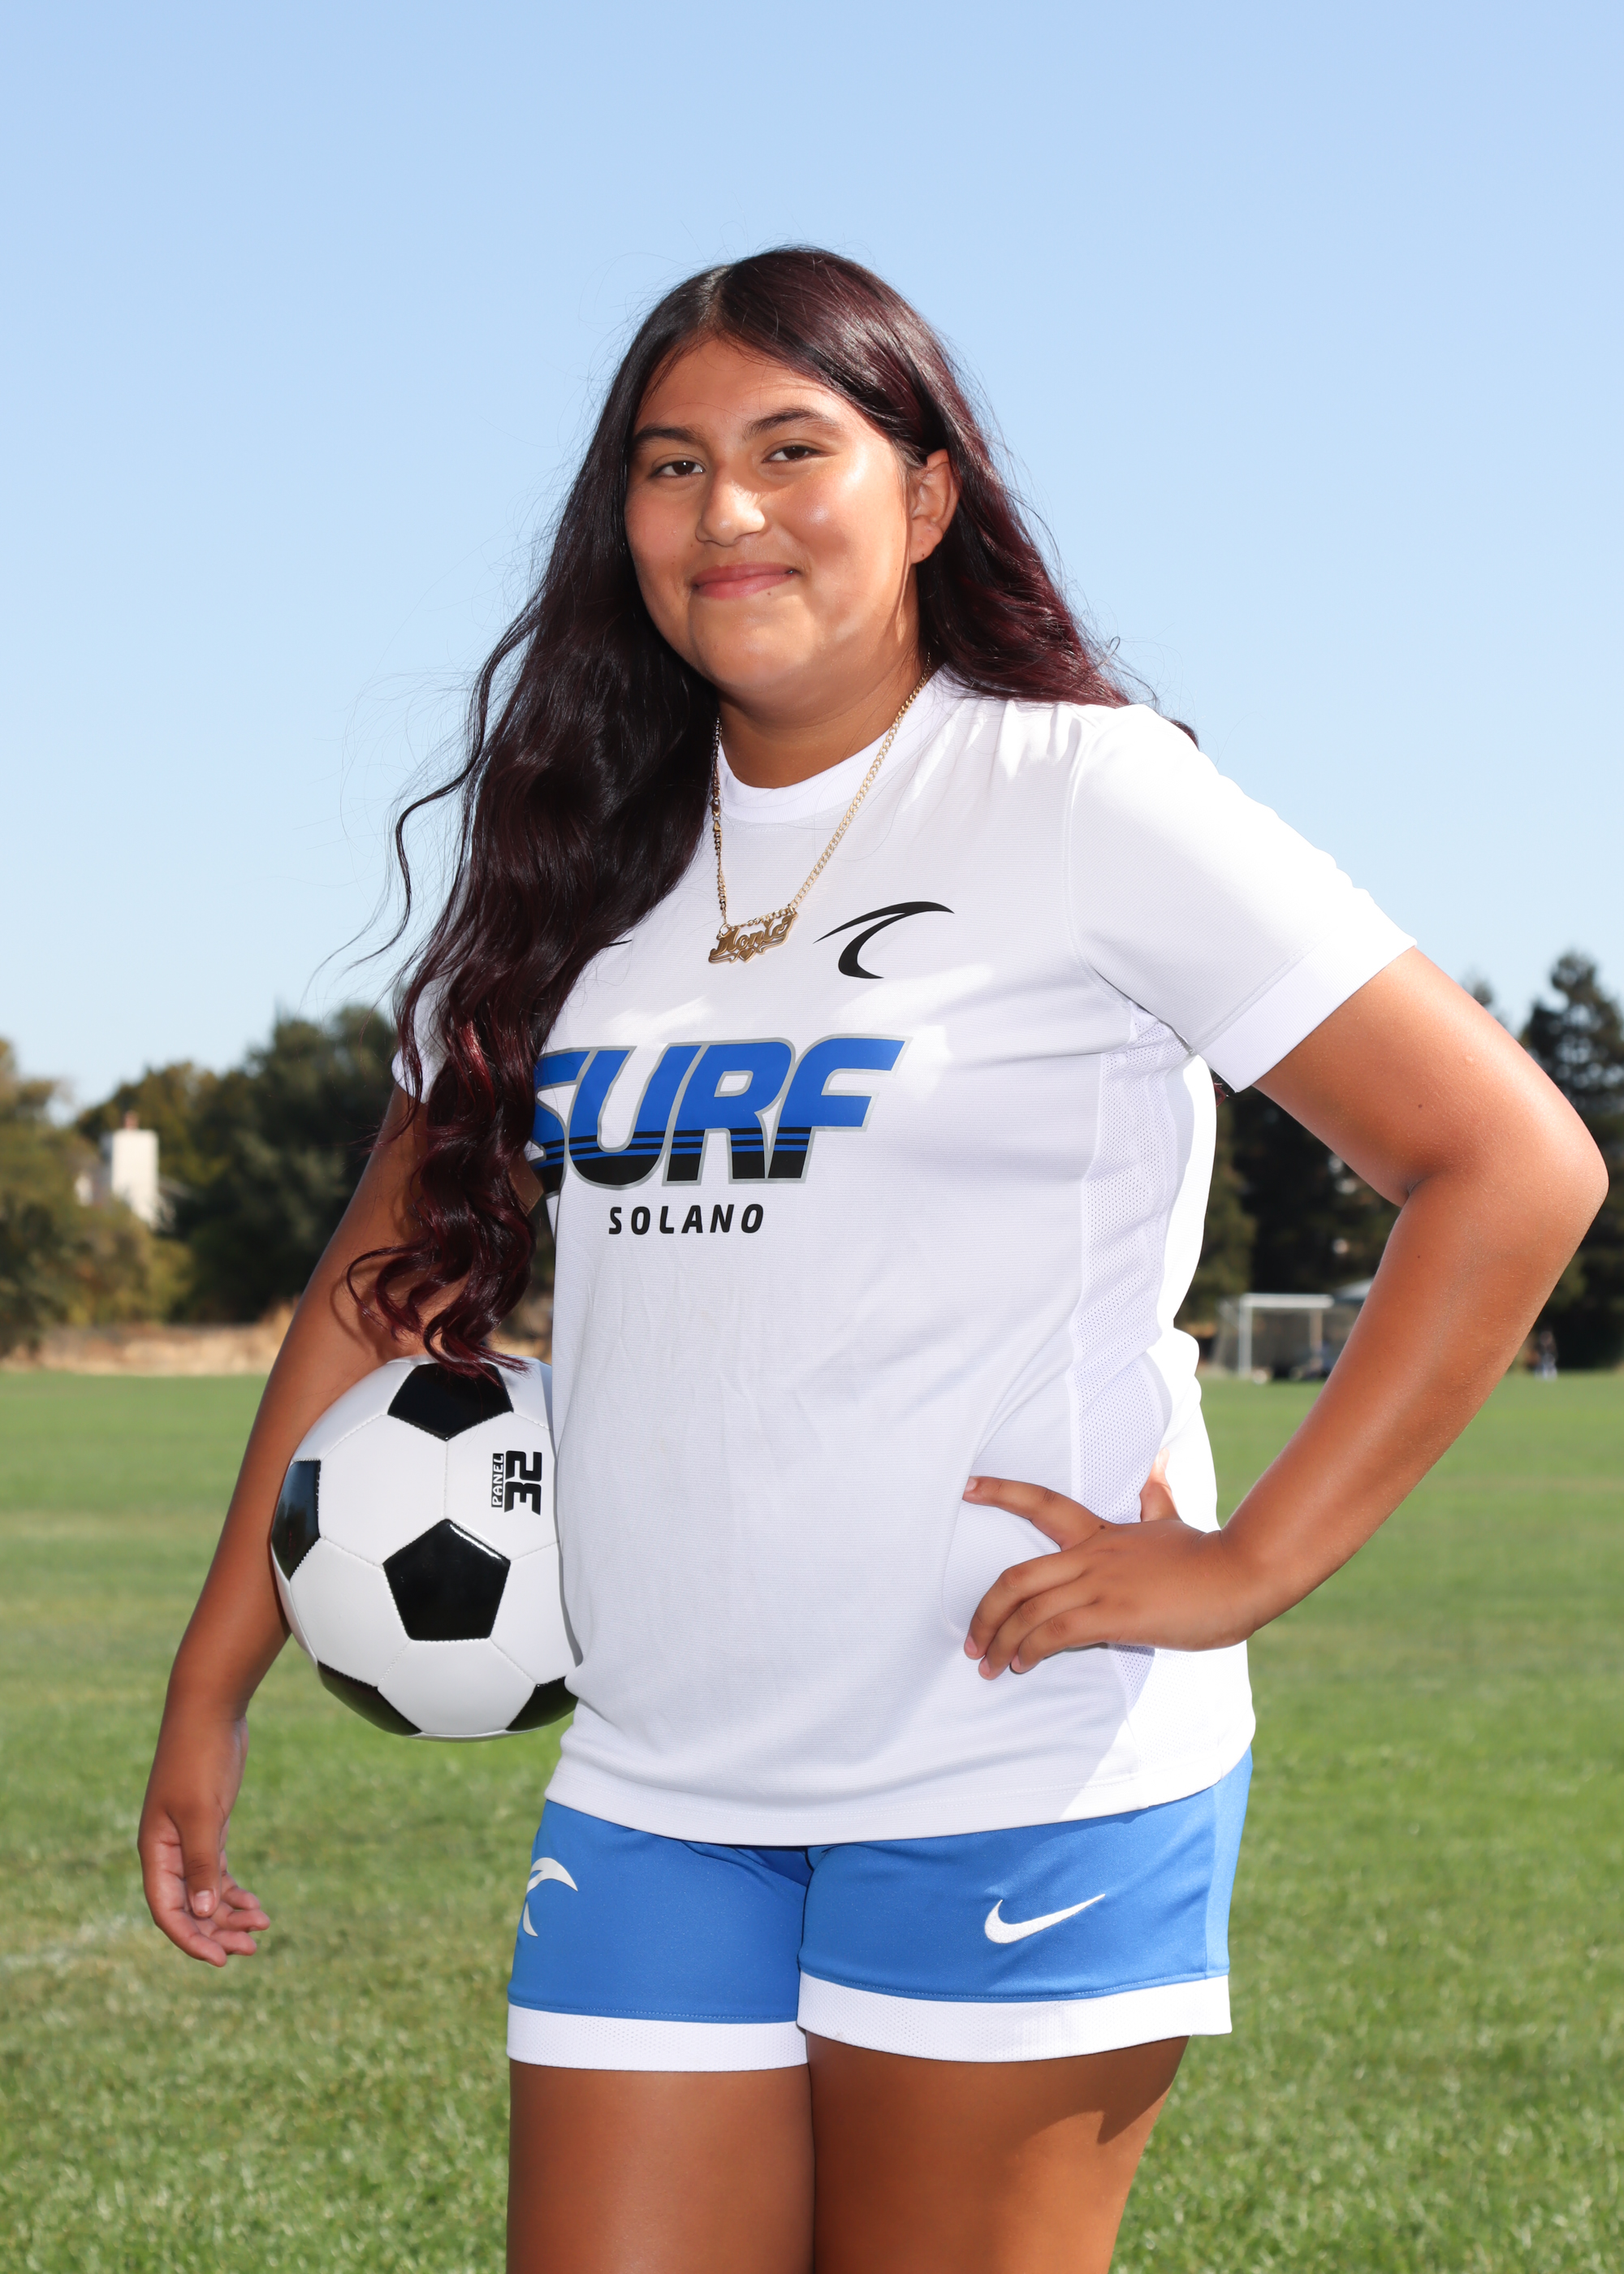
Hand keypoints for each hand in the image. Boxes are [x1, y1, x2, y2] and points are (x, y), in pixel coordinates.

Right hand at [138, 1710, 269, 1965]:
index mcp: (156, 1852)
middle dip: (217, 1930)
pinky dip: (234, 1890)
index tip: (220, 1960)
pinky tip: (255, 1904)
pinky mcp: (209, 1827)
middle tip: (252, 1948)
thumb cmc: (200, 1760)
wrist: (211, 1713)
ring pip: (205, 1891)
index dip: (191, 1938)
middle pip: (189, 1907)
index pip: (168, 1910)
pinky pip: (217, 1871)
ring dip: (229, 1913)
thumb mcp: (203, 1814)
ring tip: (262, 1927)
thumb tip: (200, 1912)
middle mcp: (168, 1851)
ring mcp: (189, 1840)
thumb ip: (201, 1862)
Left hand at [963, 1459, 1258, 1673]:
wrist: (1240, 1574)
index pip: (1042, 1504)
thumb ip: (1156, 1498)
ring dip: (1001, 1641)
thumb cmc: (1207, 1555)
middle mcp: (1091, 1555)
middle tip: (971, 1642)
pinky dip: (1031, 1649)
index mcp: (1100, 1533)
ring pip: (1029, 1610)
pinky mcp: (1114, 1615)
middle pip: (1016, 1577)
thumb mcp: (1173, 1520)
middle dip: (984, 1613)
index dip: (1001, 1492)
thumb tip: (1159, 1466)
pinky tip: (1023, 1664)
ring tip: (989, 1665)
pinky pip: (1056, 1632)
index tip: (967, 1487)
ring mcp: (1101, 1584)